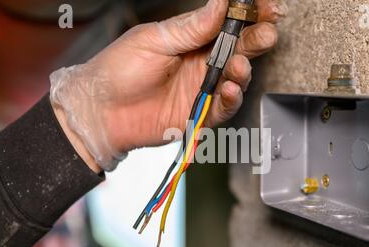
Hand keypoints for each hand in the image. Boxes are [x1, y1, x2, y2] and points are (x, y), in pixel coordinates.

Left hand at [50, 0, 286, 171]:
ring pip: (236, 78)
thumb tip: (221, 3)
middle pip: (239, 49)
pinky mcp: (200, 113)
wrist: (101, 110)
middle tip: (267, 33)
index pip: (228, 24)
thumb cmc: (119, 70)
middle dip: (256, 40)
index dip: (248, 15)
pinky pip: (224, 107)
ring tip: (239, 65)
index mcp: (192, 39)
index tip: (265, 7)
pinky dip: (231, 99)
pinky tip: (230, 88)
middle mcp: (202, 63)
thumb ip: (191, 27)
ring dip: (243, 71)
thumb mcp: (153, 40)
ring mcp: (202, 89)